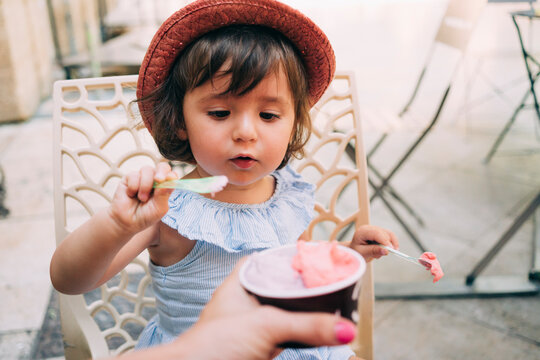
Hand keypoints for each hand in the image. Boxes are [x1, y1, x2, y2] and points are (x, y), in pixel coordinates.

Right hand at [109, 162, 177, 233]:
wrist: (127, 222)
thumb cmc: (146, 216)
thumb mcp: (159, 208)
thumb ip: (164, 193)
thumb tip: (172, 178)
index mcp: (165, 187)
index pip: (172, 175)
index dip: (172, 175)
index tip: (171, 178)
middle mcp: (155, 180)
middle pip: (162, 166)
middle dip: (161, 171)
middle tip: (158, 179)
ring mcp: (142, 177)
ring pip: (147, 170)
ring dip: (145, 186)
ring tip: (142, 198)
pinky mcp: (129, 177)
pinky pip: (134, 175)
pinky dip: (133, 187)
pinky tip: (131, 195)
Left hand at [117, 259, 358, 359]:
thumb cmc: (213, 347)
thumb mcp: (265, 327)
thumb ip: (306, 325)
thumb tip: (345, 328)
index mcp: (239, 285)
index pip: (261, 260)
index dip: (284, 255)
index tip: (310, 254)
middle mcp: (245, 303)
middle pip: (278, 286)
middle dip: (302, 285)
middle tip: (328, 279)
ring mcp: (252, 326)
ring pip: (284, 312)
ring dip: (304, 310)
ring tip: (330, 301)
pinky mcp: (259, 348)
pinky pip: (286, 335)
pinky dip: (302, 333)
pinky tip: (317, 331)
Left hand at [349, 225, 397, 261]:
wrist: (355, 251)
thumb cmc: (357, 252)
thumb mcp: (362, 253)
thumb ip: (373, 251)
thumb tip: (386, 251)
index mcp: (362, 231)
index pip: (376, 233)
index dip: (384, 241)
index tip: (390, 249)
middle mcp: (369, 228)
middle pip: (384, 233)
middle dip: (387, 244)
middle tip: (386, 253)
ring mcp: (375, 229)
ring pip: (389, 234)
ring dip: (390, 244)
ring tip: (384, 252)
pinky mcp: (380, 232)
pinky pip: (390, 236)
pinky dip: (391, 243)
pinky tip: (389, 250)